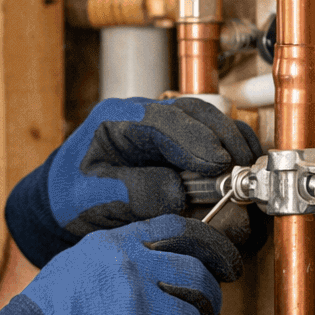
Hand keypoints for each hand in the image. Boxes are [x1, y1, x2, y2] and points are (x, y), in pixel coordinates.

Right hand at [0, 215, 240, 314]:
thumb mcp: (78, 267)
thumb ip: (120, 260)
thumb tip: (164, 269)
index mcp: (116, 245)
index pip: (181, 230)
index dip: (215, 248)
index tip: (230, 265)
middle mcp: (131, 268)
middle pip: (199, 281)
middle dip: (206, 309)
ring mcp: (139, 307)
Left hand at [5, 96, 263, 266]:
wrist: (65, 200)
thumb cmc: (72, 198)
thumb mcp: (90, 199)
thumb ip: (133, 193)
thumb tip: (178, 192)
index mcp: (115, 120)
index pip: (161, 120)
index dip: (194, 140)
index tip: (219, 163)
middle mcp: (146, 116)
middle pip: (196, 113)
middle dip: (224, 140)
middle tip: (243, 170)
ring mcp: (166, 127)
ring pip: (212, 122)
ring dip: (234, 146)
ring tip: (249, 172)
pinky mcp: (181, 144)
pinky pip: (215, 140)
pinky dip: (234, 153)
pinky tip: (245, 172)